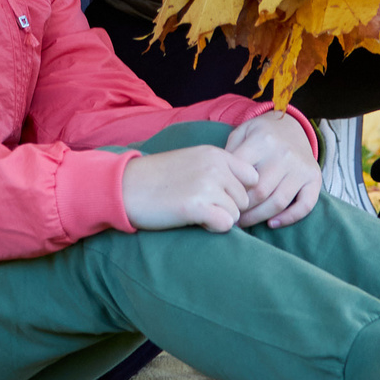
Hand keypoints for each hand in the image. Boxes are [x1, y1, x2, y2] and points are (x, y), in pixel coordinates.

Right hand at [121, 143, 259, 232]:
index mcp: (215, 153)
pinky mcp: (197, 206)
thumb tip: (247, 191)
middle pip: (245, 199)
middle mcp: (214, 166)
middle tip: (203, 205)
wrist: (127, 186)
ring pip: (236, 214)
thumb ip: (219, 169)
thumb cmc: (159, 177)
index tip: (221, 196)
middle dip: (228, 207)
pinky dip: (213, 227)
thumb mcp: (192, 160)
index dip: (239, 191)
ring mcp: (206, 185)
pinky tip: (195, 219)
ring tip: (196, 211)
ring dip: (220, 217)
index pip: (252, 177)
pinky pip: (226, 224)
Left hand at [226, 112, 320, 227]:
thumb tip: (221, 183)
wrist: (292, 125)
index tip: (222, 200)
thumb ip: (230, 154)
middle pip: (260, 191)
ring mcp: (301, 167)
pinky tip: (272, 223)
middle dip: (243, 208)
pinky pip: (305, 205)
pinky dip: (289, 218)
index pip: (243, 173)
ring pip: (279, 202)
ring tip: (246, 222)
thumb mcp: (242, 133)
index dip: (230, 190)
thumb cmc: (261, 133)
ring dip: (260, 217)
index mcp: (262, 140)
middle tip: (232, 215)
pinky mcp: (315, 178)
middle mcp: (284, 154)